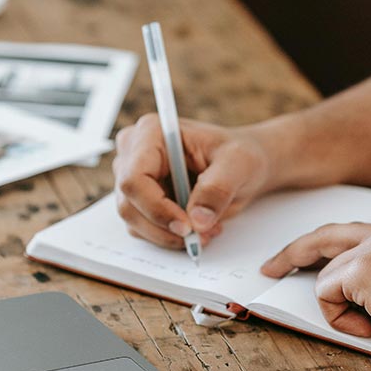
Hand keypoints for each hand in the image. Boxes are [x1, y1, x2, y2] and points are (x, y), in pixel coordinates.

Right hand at [113, 115, 273, 248]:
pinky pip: (144, 229)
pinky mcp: (140, 201)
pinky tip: (197, 228)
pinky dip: (169, 236)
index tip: (186, 227)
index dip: (156, 208)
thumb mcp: (237, 164)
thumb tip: (197, 220)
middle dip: (165, 228)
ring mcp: (133, 178)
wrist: (241, 167)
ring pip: (134, 222)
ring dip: (169, 235)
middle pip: (129, 204)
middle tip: (200, 235)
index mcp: (152, 133)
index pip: (134, 178)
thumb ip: (217, 188)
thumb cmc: (239, 155)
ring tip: (206, 230)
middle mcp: (134, 154)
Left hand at [260, 221, 370, 367]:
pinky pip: (326, 295)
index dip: (329, 250)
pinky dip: (339, 318)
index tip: (310, 260)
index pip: (355, 235)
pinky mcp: (360, 270)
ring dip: (340, 309)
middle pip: (326, 236)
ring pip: (327, 277)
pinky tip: (369, 328)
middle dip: (295, 252)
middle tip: (273, 267)